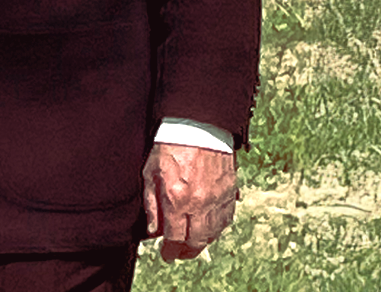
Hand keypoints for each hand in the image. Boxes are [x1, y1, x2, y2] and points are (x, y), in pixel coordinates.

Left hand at [141, 142, 237, 260]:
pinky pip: (226, 220)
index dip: (169, 249)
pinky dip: (217, 229)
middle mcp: (199, 203)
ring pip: (212, 233)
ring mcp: (217, 199)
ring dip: (201, 243)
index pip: (174, 236)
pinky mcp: (229, 192)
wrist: (197, 126)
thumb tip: (153, 231)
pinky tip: (208, 229)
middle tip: (178, 254)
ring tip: (192, 244)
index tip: (166, 254)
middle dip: (186, 252)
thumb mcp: (150, 173)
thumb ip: (151, 204)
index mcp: (176, 199)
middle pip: (195, 241)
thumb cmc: (169, 147)